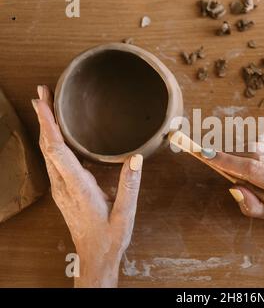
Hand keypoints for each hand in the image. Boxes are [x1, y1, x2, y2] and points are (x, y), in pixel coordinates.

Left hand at [32, 85, 142, 287]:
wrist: (95, 257)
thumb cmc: (110, 237)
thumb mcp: (125, 213)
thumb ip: (130, 185)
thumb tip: (136, 158)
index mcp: (78, 188)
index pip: (58, 150)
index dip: (49, 124)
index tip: (42, 103)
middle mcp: (63, 186)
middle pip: (47, 146)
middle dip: (42, 117)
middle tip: (42, 92)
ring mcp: (60, 189)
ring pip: (47, 152)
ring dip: (45, 127)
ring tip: (45, 106)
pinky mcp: (63, 191)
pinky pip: (53, 160)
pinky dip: (51, 141)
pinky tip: (56, 135)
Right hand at [208, 134, 263, 222]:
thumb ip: (252, 206)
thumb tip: (234, 187)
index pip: (256, 170)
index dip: (229, 162)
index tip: (209, 155)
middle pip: (257, 151)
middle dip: (234, 153)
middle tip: (219, 158)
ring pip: (262, 141)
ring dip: (244, 149)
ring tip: (240, 161)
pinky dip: (257, 145)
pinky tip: (257, 157)